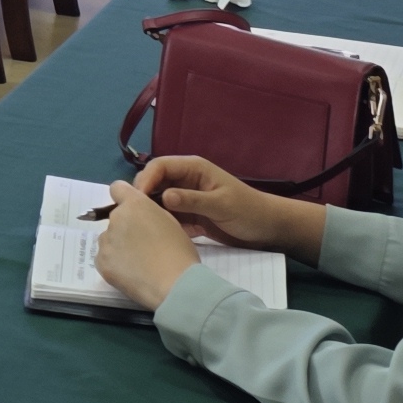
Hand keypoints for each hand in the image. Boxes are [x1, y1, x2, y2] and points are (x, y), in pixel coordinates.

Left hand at [92, 183, 200, 309]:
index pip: (117, 188)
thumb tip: (141, 219)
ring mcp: (105, 240)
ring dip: (119, 246)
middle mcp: (116, 218)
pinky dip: (115, 264)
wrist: (175, 284)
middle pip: (115, 218)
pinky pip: (104, 258)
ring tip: (138, 263)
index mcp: (135, 204)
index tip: (133, 212)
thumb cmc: (180, 252)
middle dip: (125, 227)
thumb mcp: (171, 223)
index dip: (124, 198)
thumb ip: (150, 214)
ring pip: (109, 239)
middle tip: (142, 246)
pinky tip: (131, 274)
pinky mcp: (101, 262)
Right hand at [140, 152, 329, 262]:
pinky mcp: (189, 216)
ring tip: (141, 228)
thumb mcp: (221, 205)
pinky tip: (156, 236)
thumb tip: (164, 197)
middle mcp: (185, 180)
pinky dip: (162, 224)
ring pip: (159, 201)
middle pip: (154, 182)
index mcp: (193, 169)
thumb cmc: (248, 211)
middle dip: (143, 196)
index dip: (145, 179)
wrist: (268, 230)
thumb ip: (193, 200)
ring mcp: (186, 198)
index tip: (137, 200)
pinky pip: (168, 217)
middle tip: (134, 216)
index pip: (160, 166)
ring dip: (151, 211)